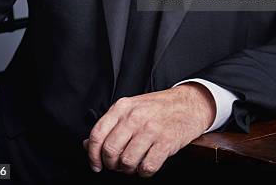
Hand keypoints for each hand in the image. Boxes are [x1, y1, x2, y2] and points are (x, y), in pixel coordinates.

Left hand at [82, 82, 215, 177]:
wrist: (188, 104)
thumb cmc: (157, 108)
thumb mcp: (131, 109)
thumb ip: (109, 126)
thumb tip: (87, 145)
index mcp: (122, 107)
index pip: (97, 135)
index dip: (92, 155)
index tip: (96, 165)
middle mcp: (134, 116)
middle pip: (110, 151)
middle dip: (111, 165)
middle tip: (118, 166)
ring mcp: (151, 128)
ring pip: (127, 162)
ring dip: (129, 169)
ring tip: (135, 163)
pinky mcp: (166, 141)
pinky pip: (147, 167)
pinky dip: (145, 171)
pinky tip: (148, 163)